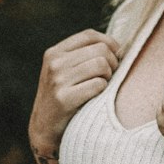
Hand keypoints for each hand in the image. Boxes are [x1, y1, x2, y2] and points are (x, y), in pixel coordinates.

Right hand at [29, 27, 119, 156]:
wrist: (44, 129)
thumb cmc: (63, 97)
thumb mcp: (64, 71)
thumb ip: (83, 56)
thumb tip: (118, 46)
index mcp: (54, 53)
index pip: (90, 35)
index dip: (109, 42)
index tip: (115, 56)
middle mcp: (54, 63)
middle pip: (100, 50)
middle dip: (113, 62)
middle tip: (110, 76)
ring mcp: (58, 80)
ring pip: (101, 65)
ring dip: (108, 77)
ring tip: (102, 86)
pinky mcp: (64, 99)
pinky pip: (98, 85)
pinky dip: (103, 91)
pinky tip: (96, 98)